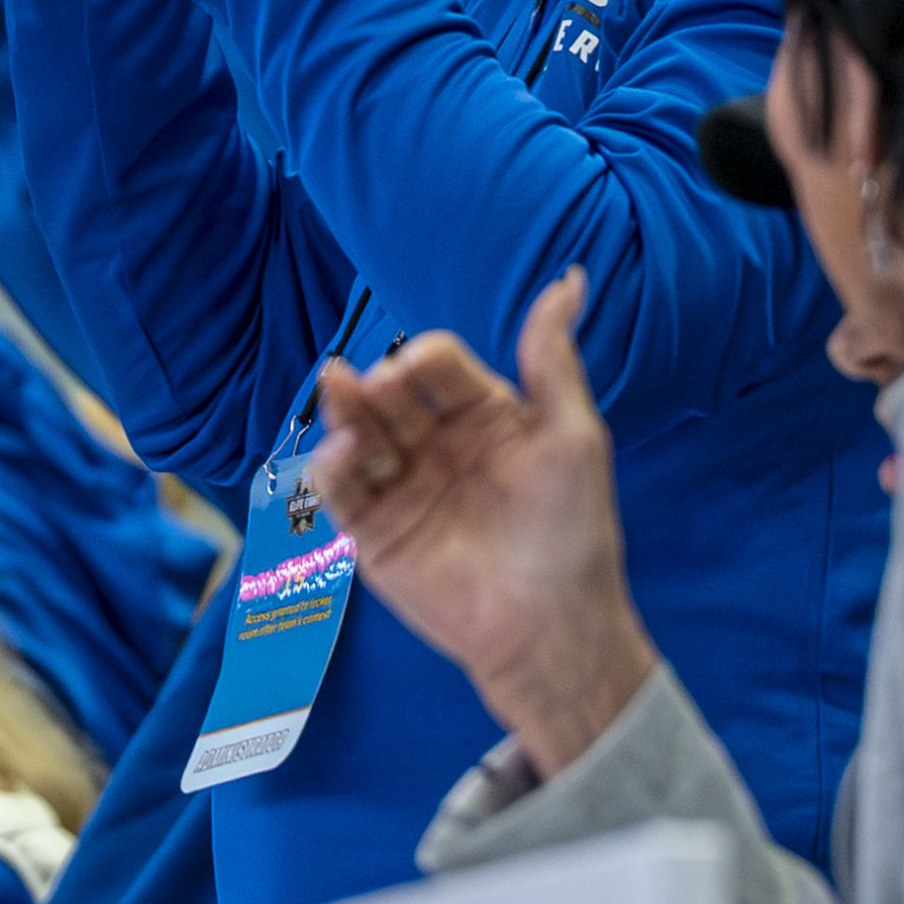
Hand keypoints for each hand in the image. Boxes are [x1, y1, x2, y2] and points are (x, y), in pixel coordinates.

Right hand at [304, 270, 656, 778]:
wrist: (550, 625)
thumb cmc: (571, 529)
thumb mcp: (573, 434)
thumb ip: (552, 358)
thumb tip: (571, 278)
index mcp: (484, 418)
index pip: (437, 367)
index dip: (421, 361)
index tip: (415, 373)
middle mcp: (438, 447)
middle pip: (389, 394)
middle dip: (376, 382)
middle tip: (376, 387)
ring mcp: (403, 489)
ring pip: (357, 434)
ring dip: (344, 410)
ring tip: (338, 392)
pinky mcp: (375, 534)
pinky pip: (339, 491)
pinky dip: (330, 466)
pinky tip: (344, 454)